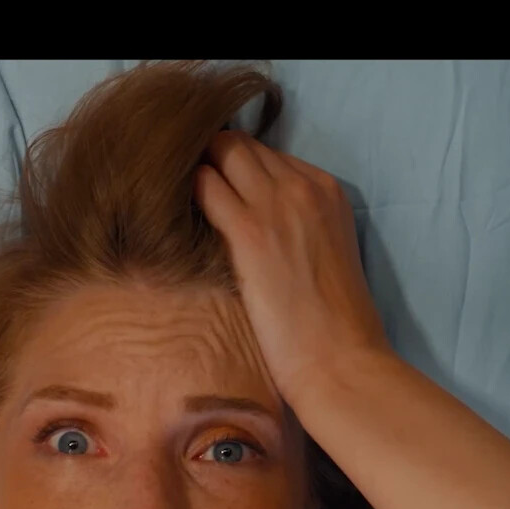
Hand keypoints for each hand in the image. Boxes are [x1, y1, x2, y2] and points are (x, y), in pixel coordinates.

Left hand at [194, 130, 395, 397]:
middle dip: (213, 159)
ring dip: (196, 169)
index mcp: (327, 191)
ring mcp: (277, 204)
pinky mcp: (249, 232)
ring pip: (222, 153)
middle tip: (185, 190)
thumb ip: (294, 226)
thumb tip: (248, 221)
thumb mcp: (322, 255)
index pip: (268, 156)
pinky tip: (169, 216)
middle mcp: (304, 186)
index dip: (238, 171)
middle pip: (243, 146)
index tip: (219, 193)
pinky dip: (187, 192)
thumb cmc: (331, 325)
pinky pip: (205, 186)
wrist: (340, 361)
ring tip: (171, 201)